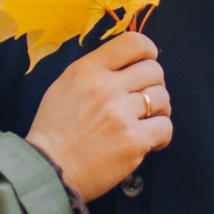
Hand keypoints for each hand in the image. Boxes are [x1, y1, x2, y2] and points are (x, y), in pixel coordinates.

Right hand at [27, 33, 171, 200]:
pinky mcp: (133, 141)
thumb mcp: (65, 86)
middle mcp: (106, 87)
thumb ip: (95, 71)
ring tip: (144, 122)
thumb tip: (128, 63)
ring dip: (158, 110)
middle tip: (143, 100)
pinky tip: (148, 141)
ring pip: (162, 98)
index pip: (133, 42)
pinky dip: (160, 135)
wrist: (48, 170)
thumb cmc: (54, 130)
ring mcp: (121, 114)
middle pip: (154, 70)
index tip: (146, 63)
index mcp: (87, 70)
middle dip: (153, 84)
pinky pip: (165, 127)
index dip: (148, 51)